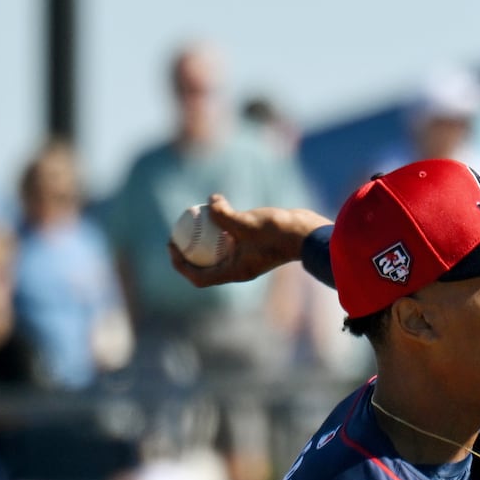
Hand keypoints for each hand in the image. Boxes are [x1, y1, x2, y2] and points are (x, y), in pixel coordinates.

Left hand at [167, 194, 331, 288]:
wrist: (308, 234)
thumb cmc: (279, 233)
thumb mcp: (247, 223)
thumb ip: (225, 215)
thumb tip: (210, 201)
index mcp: (235, 272)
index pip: (199, 277)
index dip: (181, 265)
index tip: (171, 247)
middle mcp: (239, 268)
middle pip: (205, 266)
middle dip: (187, 252)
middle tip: (176, 234)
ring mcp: (247, 257)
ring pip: (217, 251)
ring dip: (204, 238)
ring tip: (193, 219)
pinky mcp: (254, 245)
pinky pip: (231, 238)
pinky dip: (221, 227)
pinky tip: (217, 206)